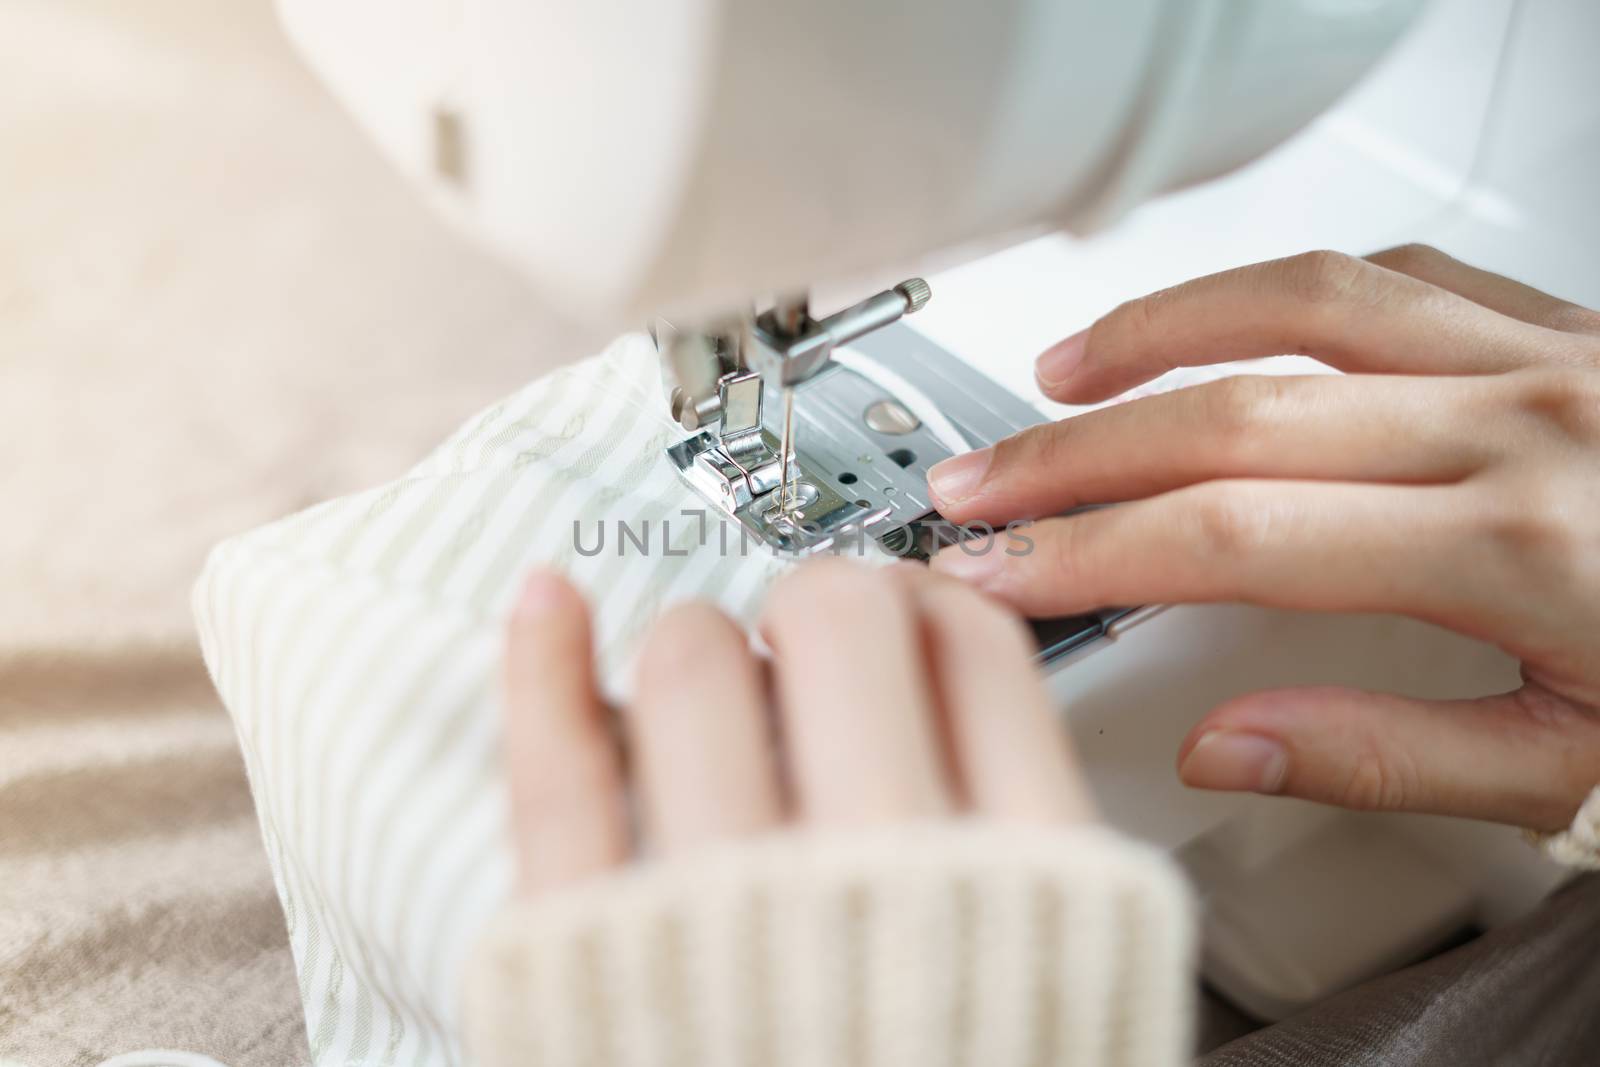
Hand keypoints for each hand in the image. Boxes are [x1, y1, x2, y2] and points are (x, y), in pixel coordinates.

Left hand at [499, 559, 1091, 892]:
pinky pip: (556, 774)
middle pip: (842, 625)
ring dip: (700, 644)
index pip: (980, 654)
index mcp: (1020, 891)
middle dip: (827, 606)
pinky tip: (546, 604)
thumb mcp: (1077, 997)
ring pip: (696, 669)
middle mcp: (876, 876)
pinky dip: (543, 665)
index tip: (910, 605)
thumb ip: (1053, 877)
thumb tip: (990, 736)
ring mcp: (723, 903)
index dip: (937, 602)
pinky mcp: (592, 951)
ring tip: (706, 671)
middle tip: (813, 634)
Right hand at [926, 246, 1599, 831]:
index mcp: (1518, 542)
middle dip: (1073, 452)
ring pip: (1301, 300)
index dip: (1088, 553)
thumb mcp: (1589, 774)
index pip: (1230, 534)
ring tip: (1062, 374)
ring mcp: (1549, 352)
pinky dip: (1284, 289)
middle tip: (976, 483)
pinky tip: (1230, 319)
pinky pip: (1396, 272)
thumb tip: (1229, 749)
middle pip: (1230, 409)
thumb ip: (1389, 756)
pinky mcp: (1568, 323)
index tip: (997, 572)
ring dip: (1156, 332)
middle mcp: (1522, 419)